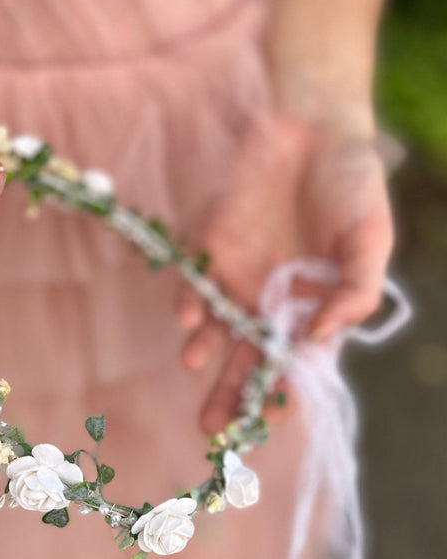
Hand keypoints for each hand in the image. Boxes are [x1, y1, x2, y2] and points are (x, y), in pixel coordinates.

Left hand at [176, 116, 393, 433]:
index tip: (269, 419)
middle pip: (246, 360)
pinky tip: (189, 315)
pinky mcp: (212, 250)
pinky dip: (189, 302)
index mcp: (314, 308)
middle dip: (229, 395)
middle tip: (211, 429)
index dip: (281, 394)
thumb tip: (321, 339)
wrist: (312, 129)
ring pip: (215, 330)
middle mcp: (272, 302)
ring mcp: (239, 277)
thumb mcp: (370, 240)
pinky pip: (195, 285)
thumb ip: (355, 293)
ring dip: (203, 349)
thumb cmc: (351, 184)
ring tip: (197, 362)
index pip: (294, 365)